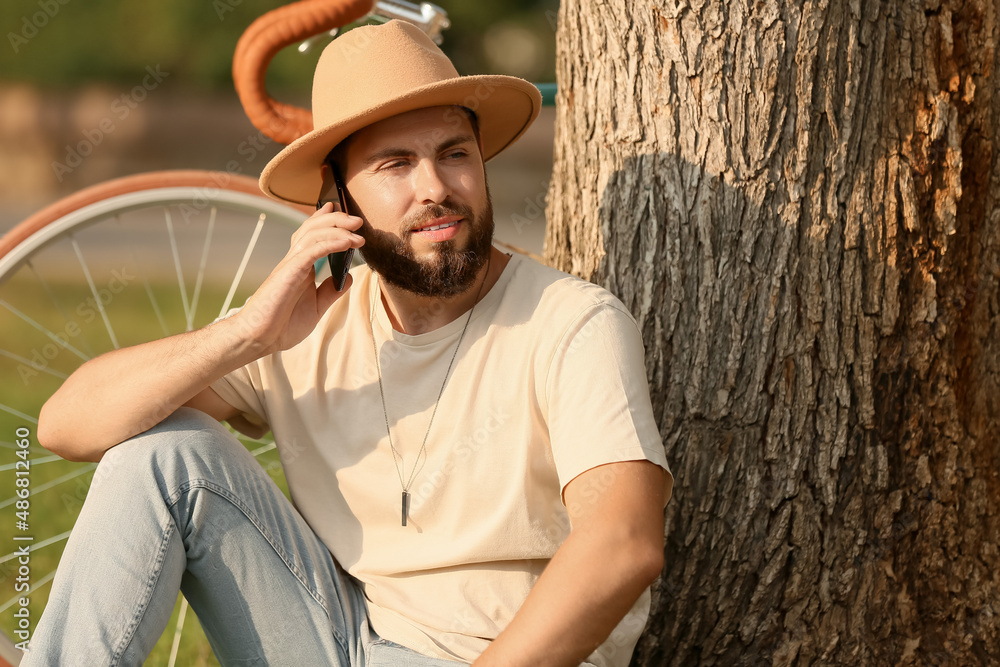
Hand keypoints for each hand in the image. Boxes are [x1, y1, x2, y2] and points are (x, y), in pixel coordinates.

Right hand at [233, 202, 364, 354]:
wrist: (260, 338)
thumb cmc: (282, 325)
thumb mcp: (317, 307)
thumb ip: (331, 291)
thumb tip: (348, 278)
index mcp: (300, 267)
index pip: (313, 236)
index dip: (326, 221)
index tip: (342, 213)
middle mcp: (295, 261)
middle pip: (314, 229)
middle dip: (337, 220)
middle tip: (358, 219)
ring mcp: (291, 265)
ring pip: (313, 234)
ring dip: (338, 229)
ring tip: (357, 231)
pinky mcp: (289, 272)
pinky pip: (312, 250)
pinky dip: (331, 243)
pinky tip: (346, 242)